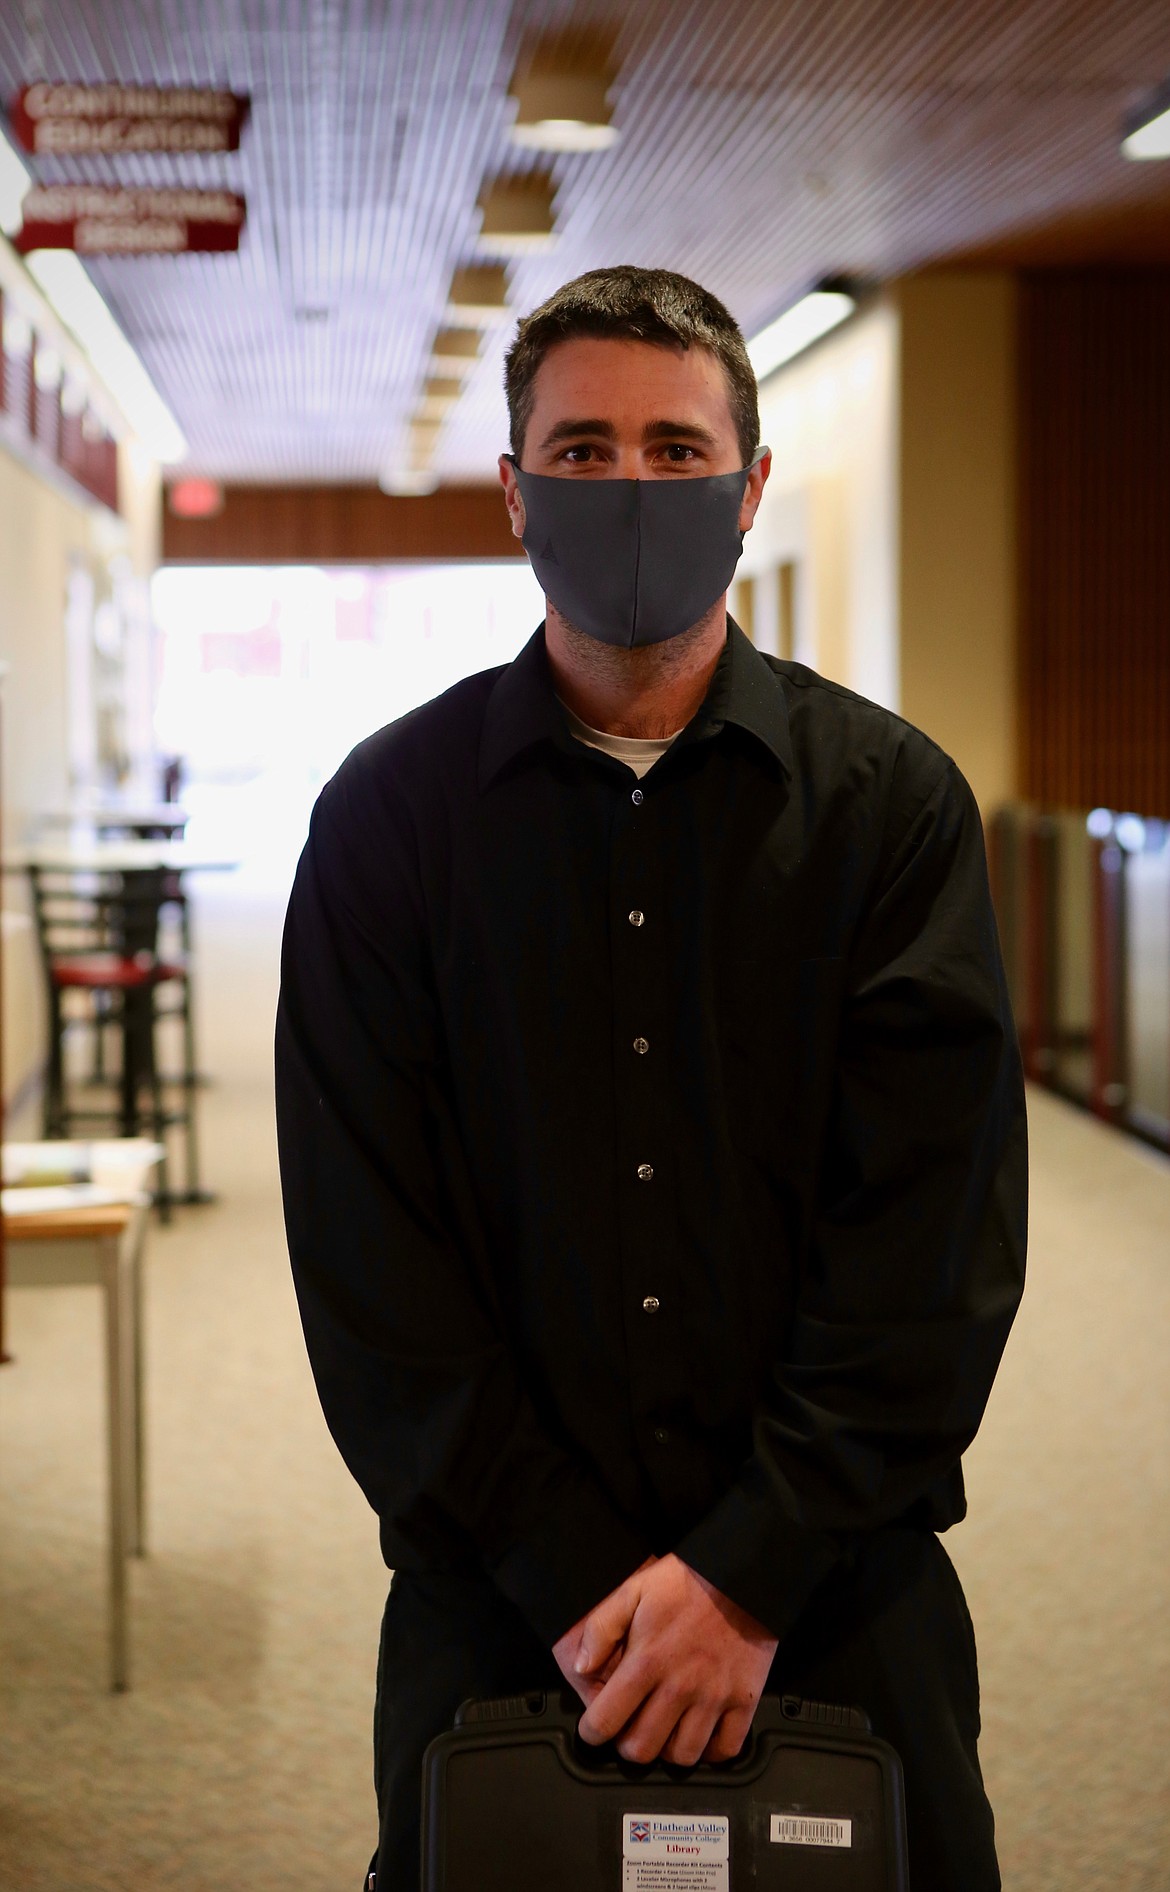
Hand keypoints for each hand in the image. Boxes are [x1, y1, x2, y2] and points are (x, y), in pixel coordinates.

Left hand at [570, 1554, 777, 1766]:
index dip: (592, 1732)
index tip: (594, 1728)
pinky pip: (726, 1749)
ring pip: (682, 1756)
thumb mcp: (633, 1590)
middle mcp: (679, 1687)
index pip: (606, 1721)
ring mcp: (713, 1697)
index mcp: (647, 1662)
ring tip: (664, 1733)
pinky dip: (711, 1752)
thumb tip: (581, 1666)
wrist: (740, 1574)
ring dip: (667, 1751)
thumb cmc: (686, 1582)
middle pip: (642, 1750)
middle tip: (629, 1732)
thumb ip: (601, 1628)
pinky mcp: (744, 1700)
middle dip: (627, 1747)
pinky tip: (700, 1735)